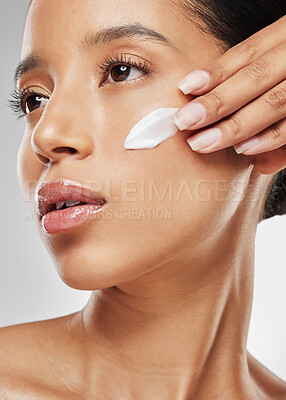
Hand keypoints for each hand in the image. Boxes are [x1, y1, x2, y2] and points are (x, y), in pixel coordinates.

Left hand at [172, 16, 285, 174]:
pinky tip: (246, 148)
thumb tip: (230, 110)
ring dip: (236, 126)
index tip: (185, 87)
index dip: (216, 71)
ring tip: (205, 142)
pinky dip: (272, 137)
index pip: (247, 53)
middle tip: (185, 122)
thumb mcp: (283, 59)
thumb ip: (260, 86)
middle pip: (254, 78)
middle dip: (217, 102)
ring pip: (273, 102)